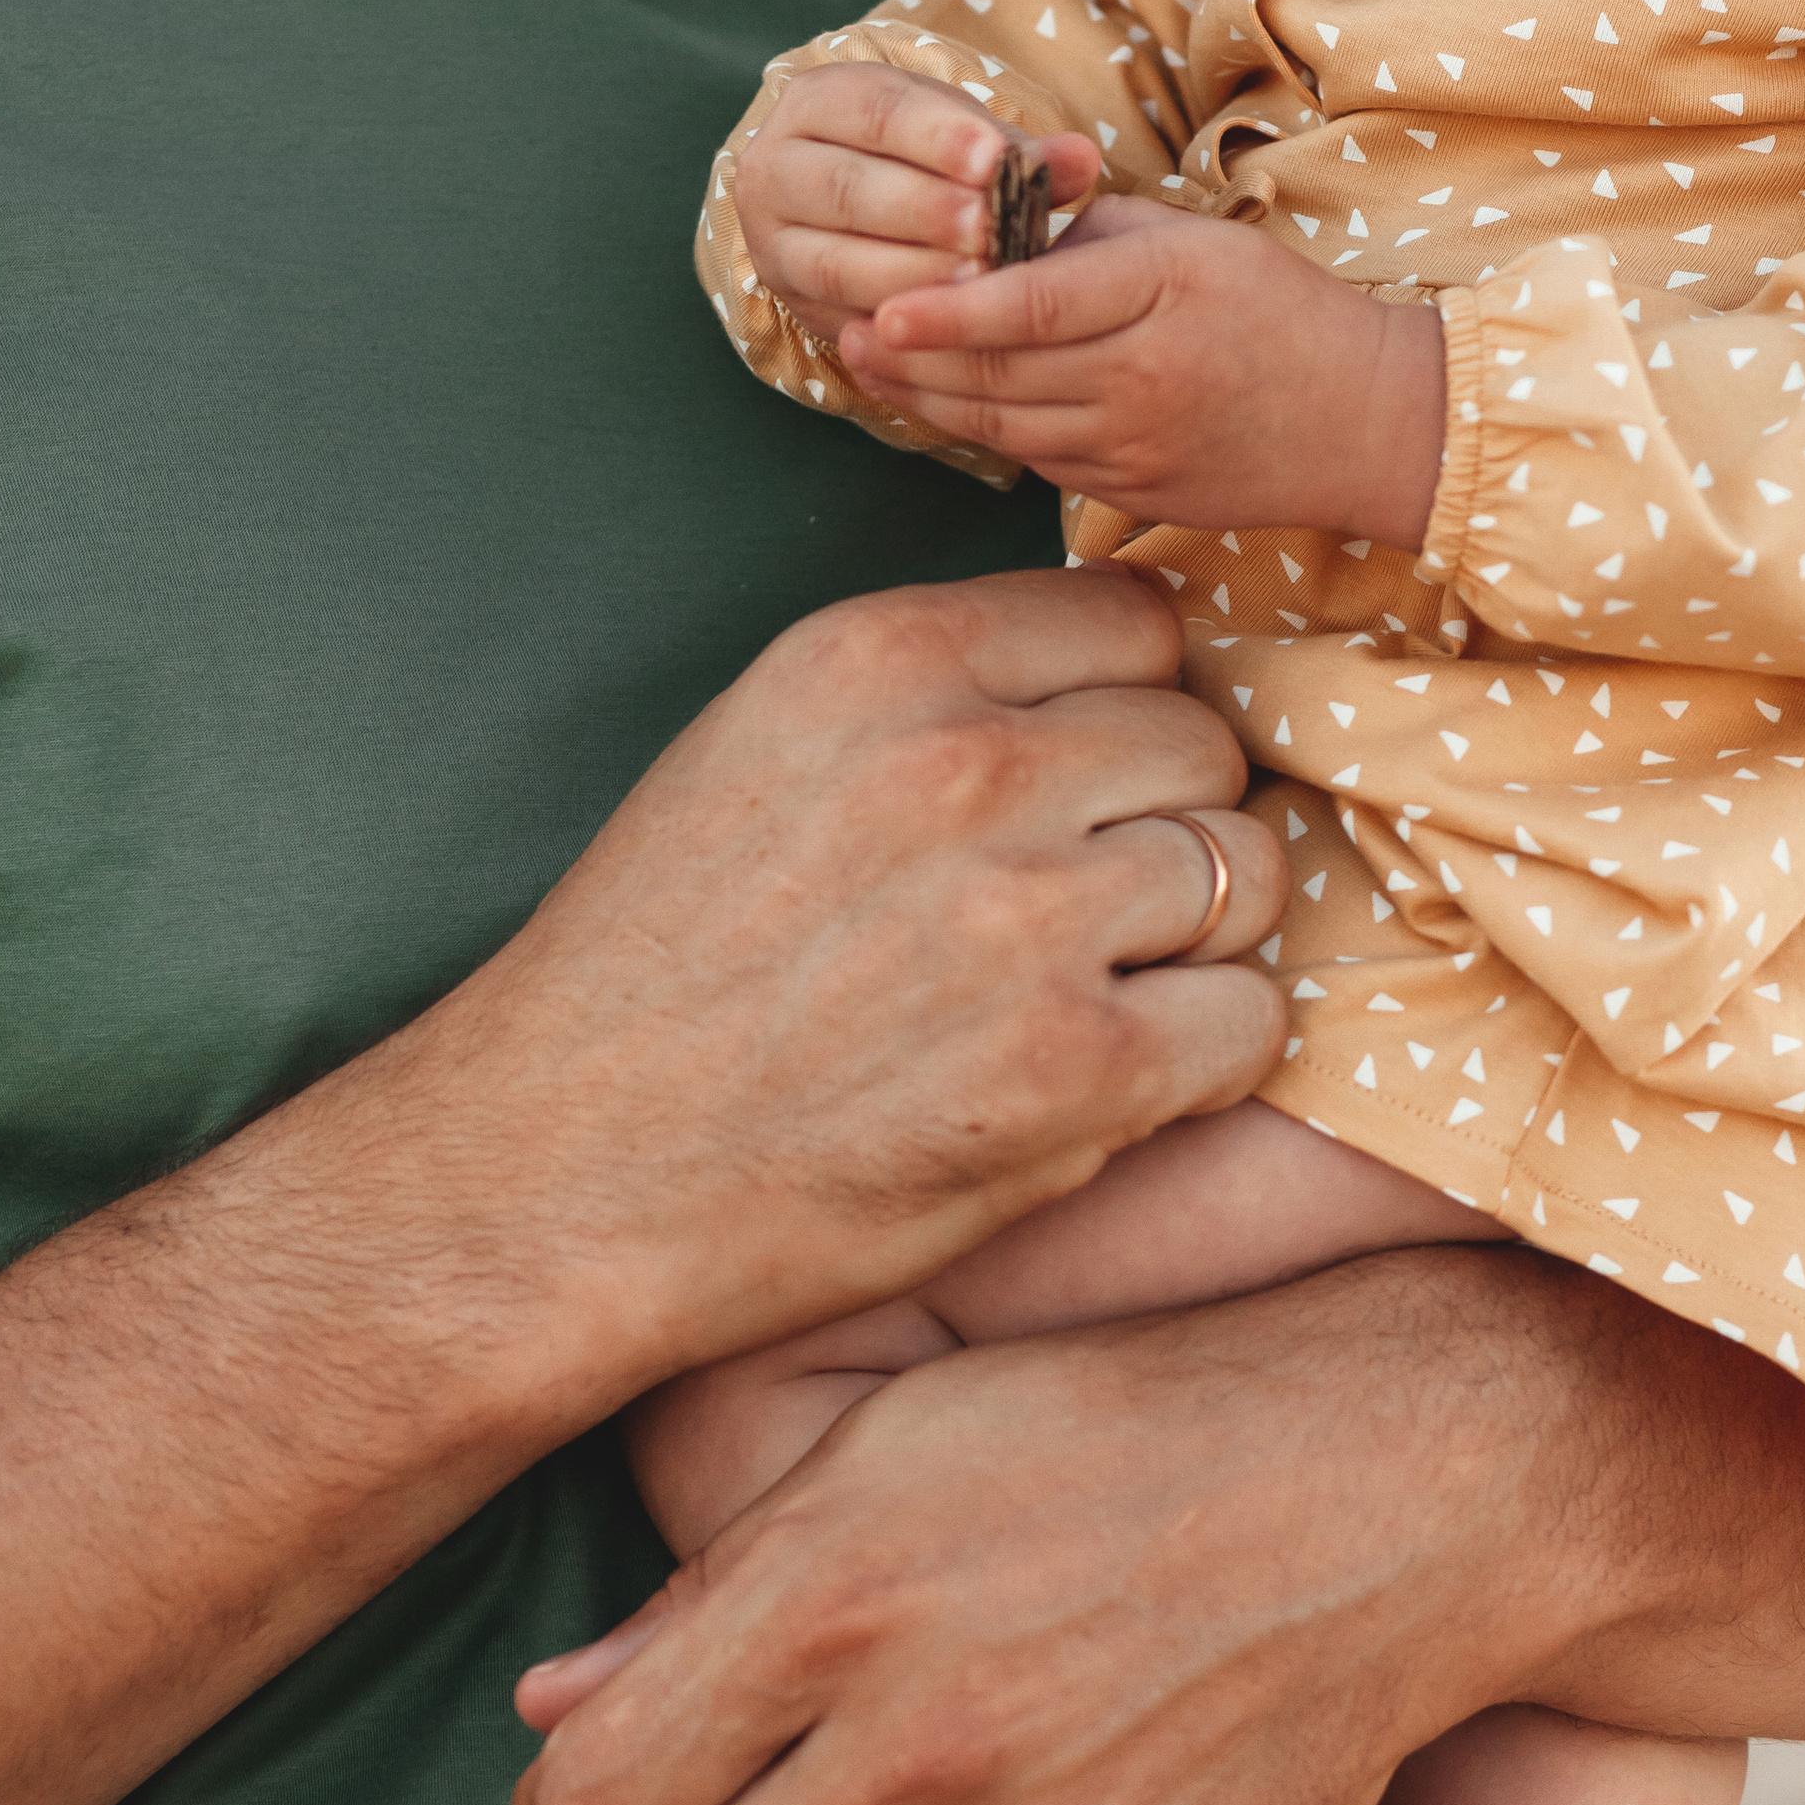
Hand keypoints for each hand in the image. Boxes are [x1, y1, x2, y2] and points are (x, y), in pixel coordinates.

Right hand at [0, 565, 1286, 1804]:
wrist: (551, 1184)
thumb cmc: (653, 977)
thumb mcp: (762, 748)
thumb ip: (933, 697)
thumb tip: (1119, 671)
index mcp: (877, 659)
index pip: (1137, 621)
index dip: (1125, 709)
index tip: (1085, 781)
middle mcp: (963, 765)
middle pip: (1205, 743)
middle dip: (1164, 821)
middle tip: (1077, 910)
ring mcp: (1028, 919)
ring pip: (1246, 872)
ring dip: (1190, 941)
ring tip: (1079, 995)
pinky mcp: (1076, 1071)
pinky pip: (1253, 1018)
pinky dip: (1203, 1057)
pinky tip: (1100, 1080)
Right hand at [736, 62, 1103, 344]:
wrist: (851, 206)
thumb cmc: (922, 159)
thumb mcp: (961, 138)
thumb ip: (1016, 151)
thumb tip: (1081, 160)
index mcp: (818, 102)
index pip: (872, 112)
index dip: (934, 136)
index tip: (994, 160)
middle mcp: (774, 167)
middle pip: (846, 189)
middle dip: (924, 211)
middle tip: (990, 230)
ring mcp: (771, 239)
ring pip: (833, 262)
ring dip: (911, 275)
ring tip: (980, 282)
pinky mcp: (789, 300)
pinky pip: (838, 317)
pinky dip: (895, 325)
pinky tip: (950, 329)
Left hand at [838, 197, 1448, 542]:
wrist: (1366, 421)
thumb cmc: (1279, 310)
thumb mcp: (1193, 241)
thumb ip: (1091, 233)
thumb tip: (997, 230)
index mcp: (1158, 294)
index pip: (1031, 309)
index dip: (946, 315)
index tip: (880, 309)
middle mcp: (1141, 377)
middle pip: (998, 376)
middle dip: (912, 358)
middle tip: (848, 332)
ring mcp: (1135, 447)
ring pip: (1005, 426)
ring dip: (932, 399)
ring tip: (877, 364)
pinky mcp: (1133, 495)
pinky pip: (1039, 460)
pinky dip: (989, 431)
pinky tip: (952, 404)